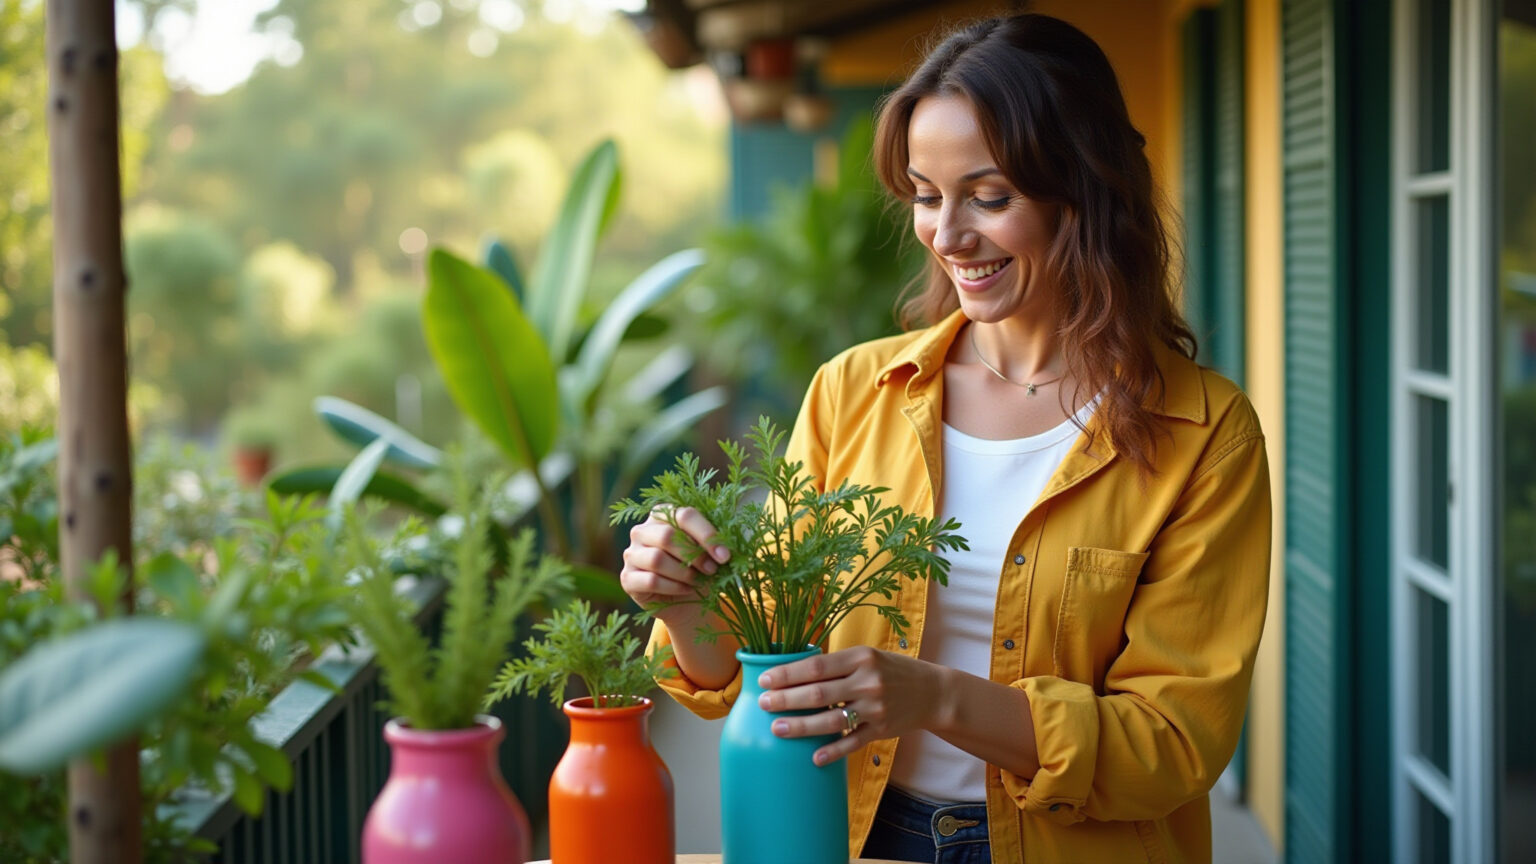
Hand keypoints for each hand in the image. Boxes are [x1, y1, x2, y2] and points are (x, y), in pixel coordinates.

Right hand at [619, 506, 729, 614]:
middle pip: (667, 536)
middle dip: (695, 555)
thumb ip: (714, 541)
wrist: (686, 600)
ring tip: (697, 581)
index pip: (684, 515)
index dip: (707, 534)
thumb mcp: (708, 551)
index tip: (725, 555)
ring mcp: (631, 554)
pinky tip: (684, 590)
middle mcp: (642, 530)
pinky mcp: (627, 578)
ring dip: (684, 573)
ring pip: (657, 559)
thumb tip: (724, 546)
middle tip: (712, 569)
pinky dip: (673, 587)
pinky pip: (651, 580)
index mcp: (662, 514)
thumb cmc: (698, 568)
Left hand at [755, 645, 946, 765]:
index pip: (816, 666)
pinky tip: (814, 758)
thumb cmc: (892, 671)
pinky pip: (852, 743)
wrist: (932, 693)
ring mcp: (875, 708)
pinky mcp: (881, 731)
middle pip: (819, 693)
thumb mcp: (867, 656)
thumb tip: (793, 670)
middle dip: (786, 699)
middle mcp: (868, 681)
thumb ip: (836, 664)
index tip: (764, 680)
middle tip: (762, 704)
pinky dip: (833, 752)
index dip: (788, 674)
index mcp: (860, 658)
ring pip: (831, 720)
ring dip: (801, 727)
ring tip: (777, 729)